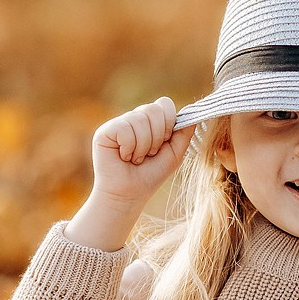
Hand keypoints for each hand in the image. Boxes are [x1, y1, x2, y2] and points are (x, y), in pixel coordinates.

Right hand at [66, 97, 194, 248]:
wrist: (129, 195)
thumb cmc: (150, 175)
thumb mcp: (174, 154)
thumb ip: (184, 133)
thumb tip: (194, 113)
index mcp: (151, 121)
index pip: (164, 104)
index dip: (169, 121)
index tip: (165, 141)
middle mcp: (134, 118)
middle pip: (153, 109)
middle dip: (157, 136)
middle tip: (149, 154)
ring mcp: (118, 124)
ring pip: (139, 120)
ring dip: (143, 146)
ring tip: (136, 159)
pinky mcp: (105, 132)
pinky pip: (124, 128)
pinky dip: (129, 148)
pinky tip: (124, 157)